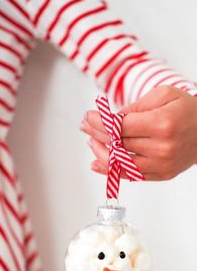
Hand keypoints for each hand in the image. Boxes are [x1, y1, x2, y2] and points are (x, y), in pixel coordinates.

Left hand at [80, 86, 196, 179]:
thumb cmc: (187, 110)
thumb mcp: (163, 95)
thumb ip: (136, 107)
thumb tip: (110, 119)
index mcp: (162, 124)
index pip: (120, 126)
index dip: (99, 122)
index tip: (88, 117)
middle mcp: (161, 147)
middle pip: (118, 144)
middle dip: (96, 134)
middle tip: (85, 126)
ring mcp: (161, 164)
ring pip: (120, 163)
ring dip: (100, 153)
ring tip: (90, 142)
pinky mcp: (161, 175)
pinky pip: (131, 175)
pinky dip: (111, 170)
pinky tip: (97, 164)